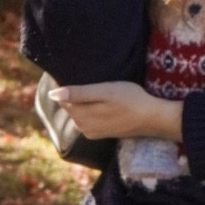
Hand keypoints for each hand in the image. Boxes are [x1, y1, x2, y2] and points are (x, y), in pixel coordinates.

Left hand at [52, 82, 182, 142]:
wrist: (152, 118)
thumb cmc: (130, 99)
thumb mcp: (105, 92)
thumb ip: (79, 94)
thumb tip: (52, 94)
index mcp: (81, 115)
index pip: (62, 98)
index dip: (65, 84)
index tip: (72, 72)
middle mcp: (82, 127)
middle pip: (69, 106)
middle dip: (72, 94)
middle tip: (86, 77)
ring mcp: (92, 132)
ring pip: (78, 113)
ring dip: (81, 101)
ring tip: (94, 89)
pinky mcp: (101, 133)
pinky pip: (87, 119)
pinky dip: (89, 110)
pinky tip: (100, 102)